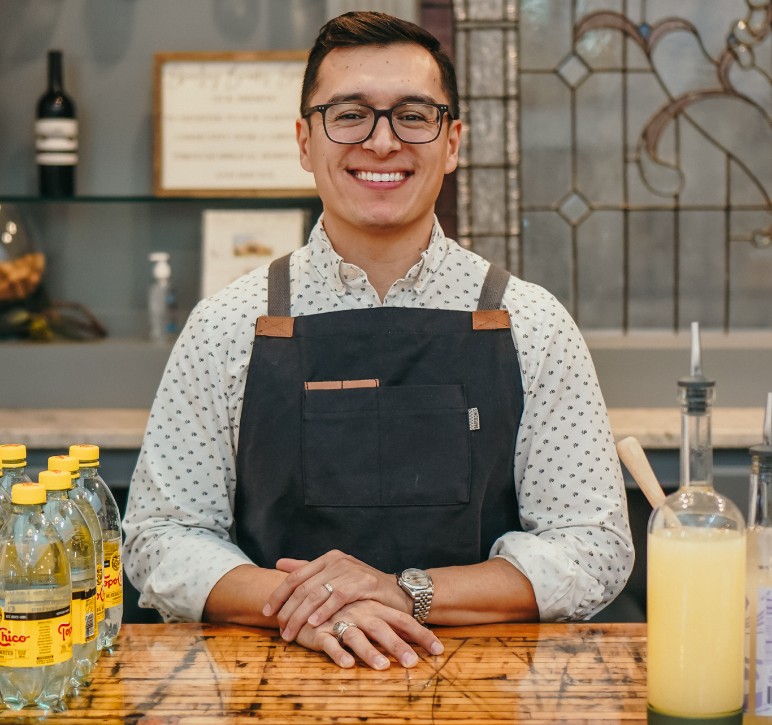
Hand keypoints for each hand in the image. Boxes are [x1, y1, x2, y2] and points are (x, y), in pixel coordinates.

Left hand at [263, 550, 405, 641]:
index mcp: (327, 558)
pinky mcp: (363, 583)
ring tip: (291, 633)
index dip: (278, 594)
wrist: (397, 593)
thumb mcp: (335, 577)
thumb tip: (280, 563)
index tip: (266, 612)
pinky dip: (324, 612)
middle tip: (280, 630)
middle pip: (303, 587)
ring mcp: (350, 570)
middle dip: (288, 611)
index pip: (295, 576)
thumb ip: (308, 570)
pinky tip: (314, 624)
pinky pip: (338, 598)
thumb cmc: (364, 589)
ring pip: (317, 594)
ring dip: (301, 616)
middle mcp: (337, 560)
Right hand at [294, 600, 443, 669]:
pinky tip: (347, 664)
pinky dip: (338, 653)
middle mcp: (361, 613)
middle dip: (399, 646)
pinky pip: (330, 643)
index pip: (403, 621)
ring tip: (382, 666)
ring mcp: (340, 621)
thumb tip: (416, 638)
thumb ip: (389, 624)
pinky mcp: (319, 632)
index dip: (421, 634)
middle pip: (383, 629)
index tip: (439, 650)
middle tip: (413, 663)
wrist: (305, 598)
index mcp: (375, 608)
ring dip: (370, 652)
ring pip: (357, 637)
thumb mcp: (368, 613)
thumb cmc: (342, 610)